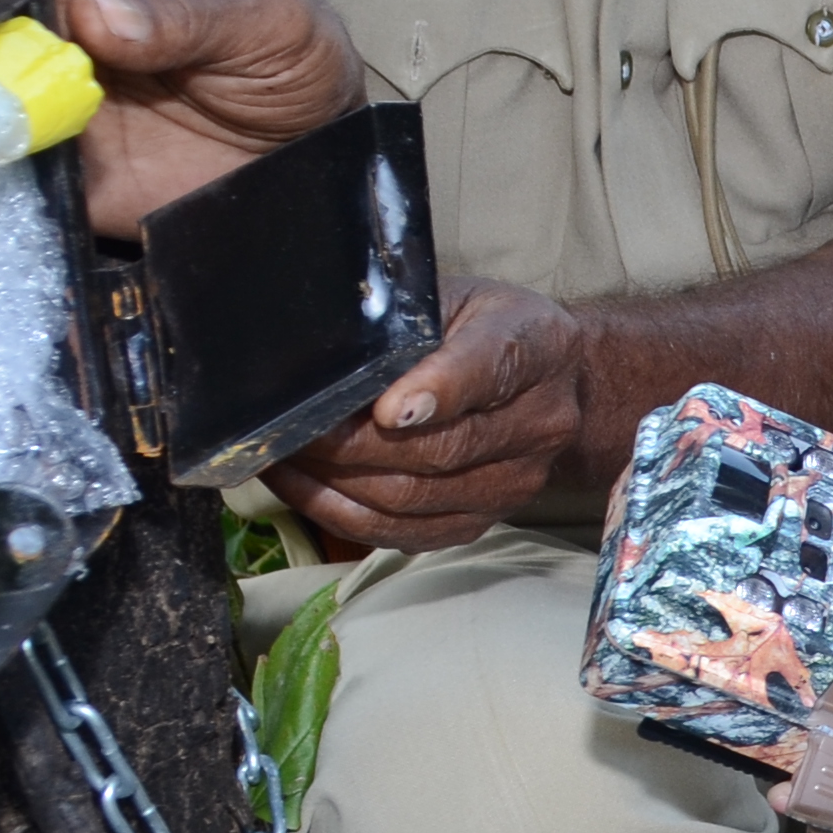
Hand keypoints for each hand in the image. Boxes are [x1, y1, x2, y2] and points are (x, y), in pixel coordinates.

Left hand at [267, 277, 590, 549]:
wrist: (549, 381)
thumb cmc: (482, 328)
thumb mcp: (454, 299)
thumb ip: (407, 324)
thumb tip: (337, 367)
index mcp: (540, 346)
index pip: (489, 368)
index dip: (435, 390)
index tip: (384, 408)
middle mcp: (542, 422)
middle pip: (440, 449)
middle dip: (350, 444)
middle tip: (292, 428)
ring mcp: (517, 481)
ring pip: (413, 499)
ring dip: (335, 483)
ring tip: (283, 456)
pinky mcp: (485, 521)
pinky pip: (405, 533)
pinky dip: (343, 514)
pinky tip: (304, 487)